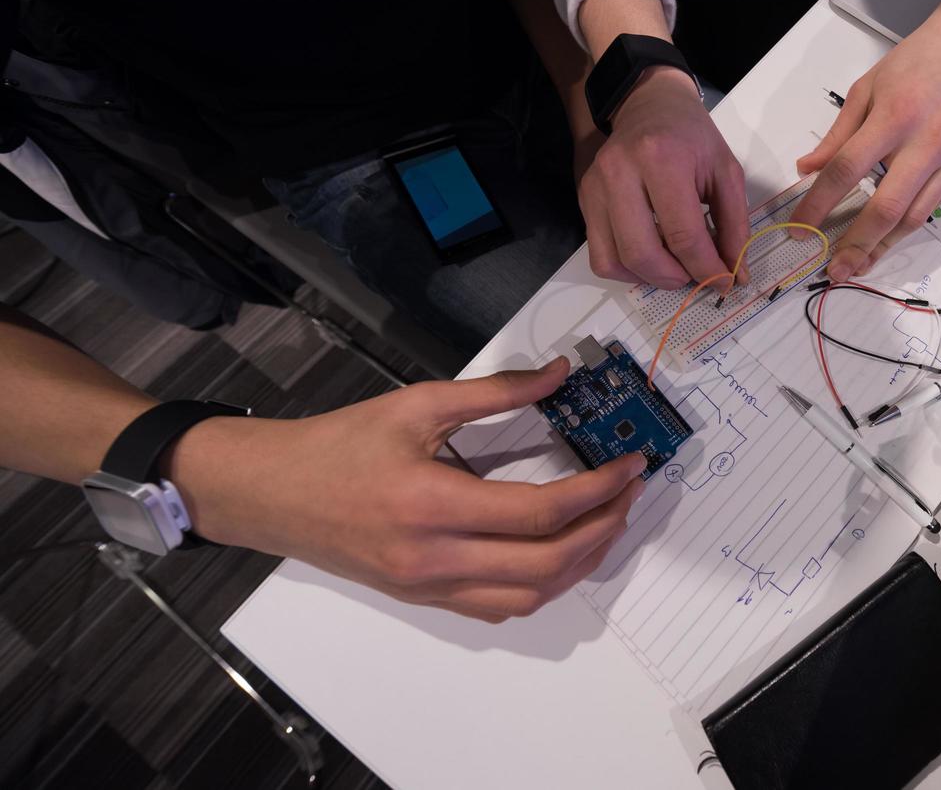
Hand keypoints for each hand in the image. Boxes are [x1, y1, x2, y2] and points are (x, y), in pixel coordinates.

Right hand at [166, 358, 647, 622]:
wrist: (269, 493)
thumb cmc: (337, 445)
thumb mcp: (417, 403)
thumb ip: (496, 390)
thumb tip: (559, 374)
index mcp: (433, 505)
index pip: (541, 511)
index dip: (599, 489)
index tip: (630, 464)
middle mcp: (435, 559)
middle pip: (547, 565)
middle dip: (603, 529)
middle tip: (629, 493)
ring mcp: (429, 588)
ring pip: (529, 597)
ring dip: (579, 564)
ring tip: (606, 522)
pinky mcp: (424, 599)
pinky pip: (499, 608)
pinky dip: (541, 585)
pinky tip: (559, 552)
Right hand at [577, 67, 749, 287]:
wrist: (650, 105)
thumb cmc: (692, 137)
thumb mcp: (726, 171)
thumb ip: (734, 224)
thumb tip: (734, 274)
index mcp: (661, 158)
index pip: (683, 235)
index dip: (707, 268)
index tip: (724, 281)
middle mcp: (620, 172)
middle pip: (643, 253)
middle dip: (676, 278)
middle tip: (696, 276)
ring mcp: (596, 187)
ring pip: (616, 260)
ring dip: (651, 277)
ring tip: (675, 267)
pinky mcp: (584, 199)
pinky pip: (600, 256)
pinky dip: (626, 270)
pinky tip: (650, 258)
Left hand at [791, 0, 940, 279]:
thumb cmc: (915, 63)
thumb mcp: (866, 89)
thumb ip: (837, 135)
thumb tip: (807, 169)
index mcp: (894, 116)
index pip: (847, 170)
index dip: (819, 205)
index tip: (800, 230)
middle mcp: (927, 141)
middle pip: (887, 206)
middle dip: (857, 244)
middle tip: (834, 270)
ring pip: (915, 216)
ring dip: (884, 245)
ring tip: (859, 263)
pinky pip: (934, 205)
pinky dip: (907, 224)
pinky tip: (887, 237)